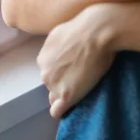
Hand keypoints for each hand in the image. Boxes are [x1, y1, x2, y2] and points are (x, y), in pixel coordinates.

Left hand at [37, 3, 115, 118]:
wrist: (97, 32)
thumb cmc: (84, 28)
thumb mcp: (60, 33)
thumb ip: (56, 47)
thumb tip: (61, 51)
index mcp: (42, 58)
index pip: (48, 72)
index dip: (60, 72)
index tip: (71, 70)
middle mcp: (44, 72)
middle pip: (51, 84)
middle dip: (62, 82)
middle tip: (80, 77)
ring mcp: (54, 84)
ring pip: (55, 96)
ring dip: (65, 93)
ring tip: (82, 87)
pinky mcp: (66, 95)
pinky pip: (57, 111)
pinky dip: (62, 110)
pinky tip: (70, 108)